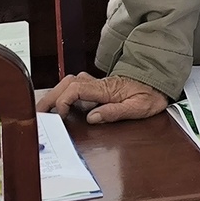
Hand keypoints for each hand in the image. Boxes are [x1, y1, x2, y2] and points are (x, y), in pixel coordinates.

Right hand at [38, 72, 168, 122]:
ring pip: (69, 83)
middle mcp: (99, 84)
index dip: (63, 100)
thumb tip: (93, 117)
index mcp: (106, 88)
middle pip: (67, 83)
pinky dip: (64, 94)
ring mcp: (98, 84)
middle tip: (39, 112)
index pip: (76, 89)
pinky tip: (60, 105)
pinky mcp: (98, 87)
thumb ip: (115, 112)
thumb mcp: (138, 108)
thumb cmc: (150, 94)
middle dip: (51, 96)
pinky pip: (76, 87)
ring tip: (45, 110)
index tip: (61, 115)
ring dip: (56, 94)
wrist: (159, 83)